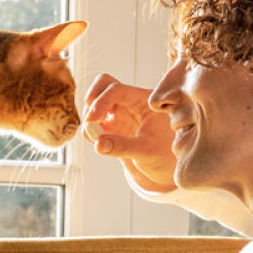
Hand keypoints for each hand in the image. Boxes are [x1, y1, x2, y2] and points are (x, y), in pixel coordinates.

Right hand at [82, 73, 176, 194]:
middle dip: (92, 99)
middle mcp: (131, 102)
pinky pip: (93, 121)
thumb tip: (98, 144)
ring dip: (88, 116)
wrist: (163, 168)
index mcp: (145, 100)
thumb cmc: (163, 156)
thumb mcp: (146, 152)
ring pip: (95, 100)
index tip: (91, 120)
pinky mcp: (111, 126)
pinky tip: (98, 142)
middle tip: (89, 120)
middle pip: (104, 84)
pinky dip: (89, 129)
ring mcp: (120, 113)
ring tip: (94, 136)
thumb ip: (122, 147)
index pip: (117, 90)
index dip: (101, 102)